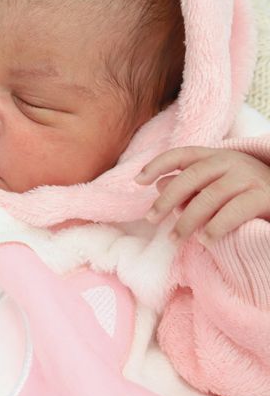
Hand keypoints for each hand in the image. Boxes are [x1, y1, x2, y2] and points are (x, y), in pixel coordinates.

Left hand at [134, 147, 269, 246]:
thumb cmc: (246, 192)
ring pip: (209, 197)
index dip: (157, 165)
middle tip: (151, 219)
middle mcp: (231, 162)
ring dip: (187, 220)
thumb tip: (159, 184)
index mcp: (215, 156)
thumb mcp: (216, 184)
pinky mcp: (264, 196)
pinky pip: (234, 211)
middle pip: (191, 177)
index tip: (138, 181)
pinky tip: (205, 240)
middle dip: (167, 199)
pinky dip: (216, 227)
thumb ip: (190, 184)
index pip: (181, 155)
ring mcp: (248, 177)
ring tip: (175, 238)